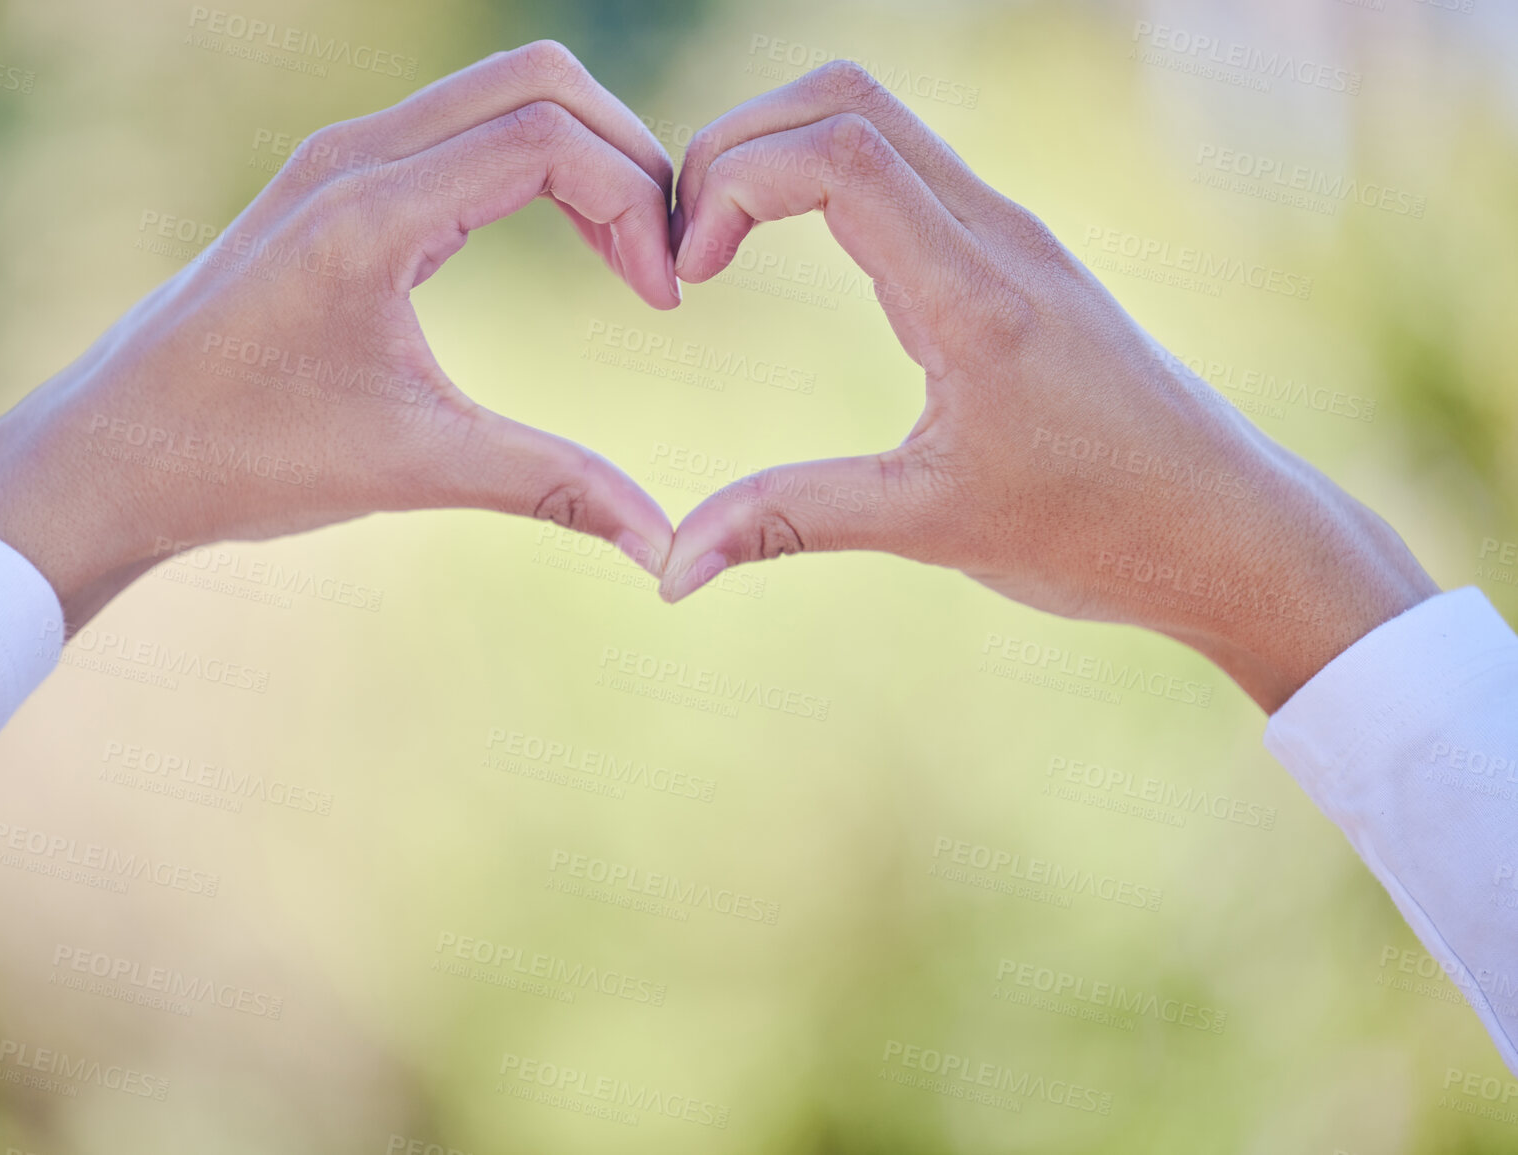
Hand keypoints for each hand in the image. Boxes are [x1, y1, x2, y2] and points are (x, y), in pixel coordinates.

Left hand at [0, 41, 679, 632]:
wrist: (113, 453)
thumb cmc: (243, 458)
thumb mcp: (413, 467)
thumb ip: (551, 486)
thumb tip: (665, 547)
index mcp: (369, 209)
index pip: (548, 138)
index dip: (636, 205)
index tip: (664, 299)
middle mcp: (354, 155)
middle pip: (541, 81)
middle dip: (629, 155)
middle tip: (664, 260)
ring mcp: (342, 158)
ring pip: (504, 93)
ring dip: (586, 155)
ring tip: (629, 256)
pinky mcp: (338, 181)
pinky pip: (465, 129)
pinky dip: (537, 164)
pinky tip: (566, 243)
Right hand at [659, 61, 1438, 711]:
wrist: (1225, 527)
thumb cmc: (1098, 531)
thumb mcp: (929, 529)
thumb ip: (790, 522)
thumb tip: (673, 565)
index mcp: (976, 296)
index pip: (837, 153)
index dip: (733, 182)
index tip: (690, 272)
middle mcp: (998, 237)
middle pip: (846, 99)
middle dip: (737, 143)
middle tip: (687, 240)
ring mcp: (1011, 236)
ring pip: (876, 120)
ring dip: (779, 152)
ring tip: (719, 242)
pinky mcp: (1013, 256)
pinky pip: (906, 168)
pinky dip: (823, 177)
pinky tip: (787, 252)